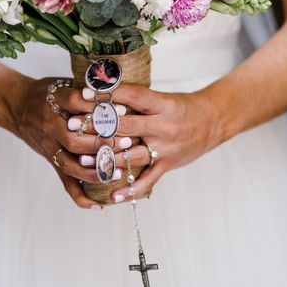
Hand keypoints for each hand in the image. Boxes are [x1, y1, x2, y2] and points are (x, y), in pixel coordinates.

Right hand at [10, 77, 127, 208]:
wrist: (15, 105)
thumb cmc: (45, 93)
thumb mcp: (62, 82)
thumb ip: (85, 87)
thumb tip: (118, 87)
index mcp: (53, 102)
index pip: (76, 104)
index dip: (99, 107)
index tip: (123, 110)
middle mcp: (49, 127)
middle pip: (74, 140)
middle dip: (102, 143)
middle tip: (127, 142)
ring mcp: (49, 147)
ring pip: (71, 165)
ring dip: (96, 170)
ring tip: (119, 171)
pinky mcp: (51, 161)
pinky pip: (65, 183)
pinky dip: (81, 197)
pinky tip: (99, 204)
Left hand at [67, 84, 228, 202]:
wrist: (214, 121)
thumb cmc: (183, 107)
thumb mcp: (163, 97)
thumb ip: (137, 99)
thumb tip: (103, 92)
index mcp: (162, 104)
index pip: (132, 96)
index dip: (108, 94)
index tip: (85, 93)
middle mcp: (164, 126)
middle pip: (126, 126)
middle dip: (97, 126)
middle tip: (73, 125)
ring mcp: (166, 148)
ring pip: (131, 156)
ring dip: (106, 159)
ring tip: (82, 160)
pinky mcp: (168, 165)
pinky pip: (148, 181)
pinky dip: (130, 189)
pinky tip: (111, 194)